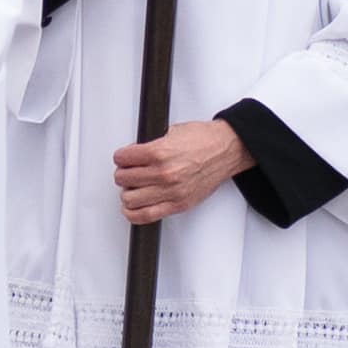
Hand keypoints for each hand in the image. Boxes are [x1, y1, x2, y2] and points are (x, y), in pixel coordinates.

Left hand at [115, 117, 247, 223]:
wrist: (227, 150)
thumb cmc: (204, 140)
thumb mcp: (171, 132)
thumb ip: (151, 145)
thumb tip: (134, 154)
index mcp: (159, 152)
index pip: (123, 159)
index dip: (121, 157)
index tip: (123, 158)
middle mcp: (164, 173)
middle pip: (124, 179)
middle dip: (123, 174)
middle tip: (127, 172)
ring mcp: (171, 191)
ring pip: (130, 199)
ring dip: (127, 193)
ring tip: (131, 188)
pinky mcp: (178, 204)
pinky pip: (146, 215)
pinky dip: (133, 213)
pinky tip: (131, 207)